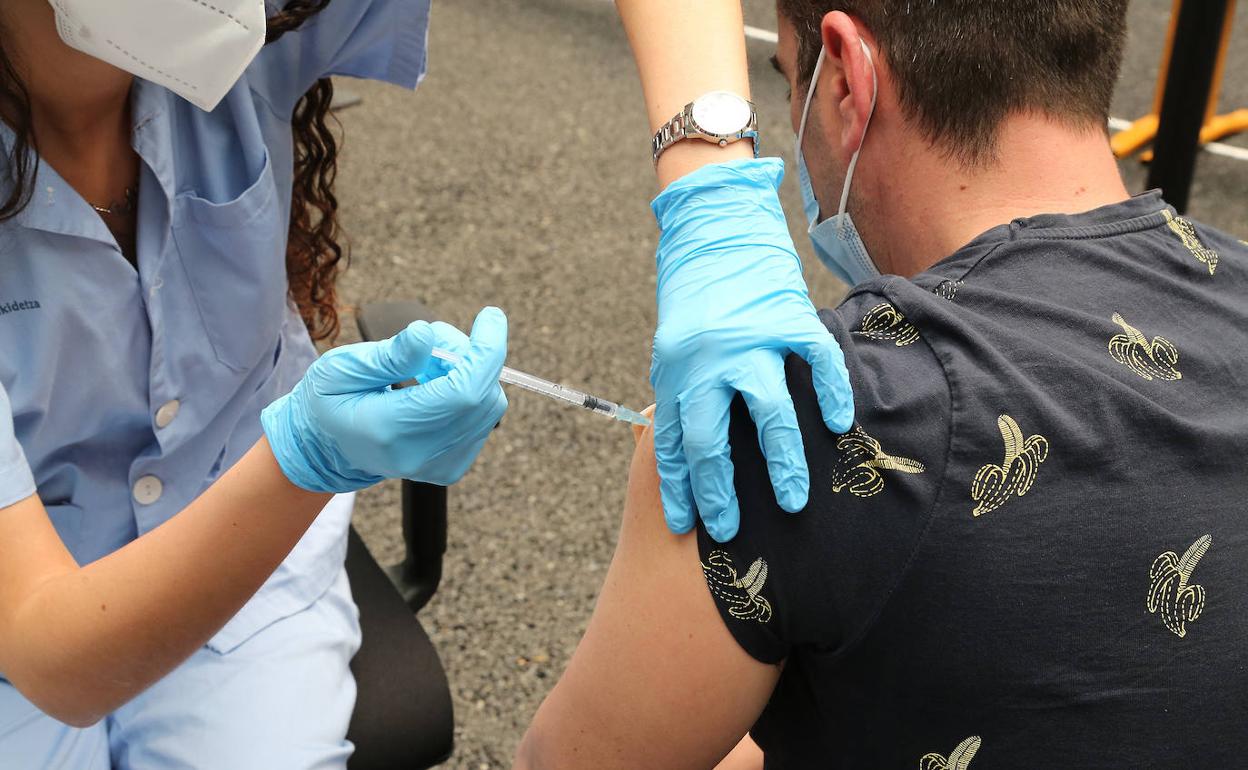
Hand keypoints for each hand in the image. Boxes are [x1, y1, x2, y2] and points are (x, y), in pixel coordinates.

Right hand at [261, 307, 508, 491]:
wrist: (328, 449)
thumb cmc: (330, 401)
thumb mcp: (339, 368)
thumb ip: (387, 354)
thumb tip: (428, 335)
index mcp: (390, 430)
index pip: (462, 393)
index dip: (485, 352)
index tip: (490, 317)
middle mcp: (422, 455)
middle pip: (481, 396)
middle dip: (469, 356)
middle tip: (432, 343)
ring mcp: (441, 466)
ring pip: (488, 406)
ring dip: (467, 373)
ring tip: (424, 368)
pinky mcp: (453, 466)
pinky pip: (482, 418)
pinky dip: (466, 393)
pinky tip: (432, 389)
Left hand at [650, 158, 853, 541]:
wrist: (714, 229)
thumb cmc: (694, 297)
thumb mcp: (673, 348)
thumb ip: (685, 392)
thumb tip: (689, 447)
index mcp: (676, 371)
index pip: (673, 442)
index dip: (679, 486)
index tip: (685, 524)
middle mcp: (709, 361)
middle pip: (712, 440)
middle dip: (720, 491)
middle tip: (732, 530)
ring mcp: (751, 341)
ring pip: (766, 414)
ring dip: (780, 463)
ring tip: (793, 501)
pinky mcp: (789, 319)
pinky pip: (815, 364)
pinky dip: (830, 393)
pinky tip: (838, 423)